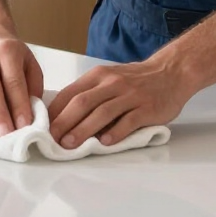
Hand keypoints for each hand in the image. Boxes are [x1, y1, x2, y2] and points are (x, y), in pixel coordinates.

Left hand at [47, 57, 191, 149]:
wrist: (171, 72)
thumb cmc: (136, 79)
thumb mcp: (110, 78)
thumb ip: (91, 92)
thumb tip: (64, 115)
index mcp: (99, 75)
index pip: (71, 92)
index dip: (56, 110)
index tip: (44, 127)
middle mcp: (113, 83)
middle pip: (83, 102)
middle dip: (64, 122)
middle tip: (52, 139)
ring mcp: (130, 95)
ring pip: (102, 112)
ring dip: (84, 130)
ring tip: (70, 144)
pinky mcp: (146, 108)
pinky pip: (128, 121)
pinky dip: (115, 133)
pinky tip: (104, 143)